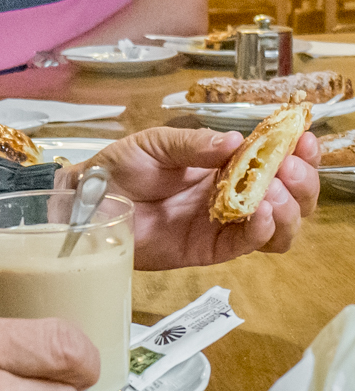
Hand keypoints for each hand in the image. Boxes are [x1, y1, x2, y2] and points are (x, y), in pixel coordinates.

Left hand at [59, 126, 319, 269]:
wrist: (87, 202)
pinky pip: (246, 246)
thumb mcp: (156, 145)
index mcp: (224, 164)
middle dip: (301, 182)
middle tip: (288, 169)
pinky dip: (262, 232)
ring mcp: (222, 224)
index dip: (298, 152)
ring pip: (278, 226)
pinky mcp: (208, 250)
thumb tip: (237, 141)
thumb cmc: (119, 168)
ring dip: (288, 210)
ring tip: (272, 194)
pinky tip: (260, 214)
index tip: (304, 140)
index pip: (275, 160)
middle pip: (290, 197)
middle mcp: (232, 195)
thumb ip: (194, 145)